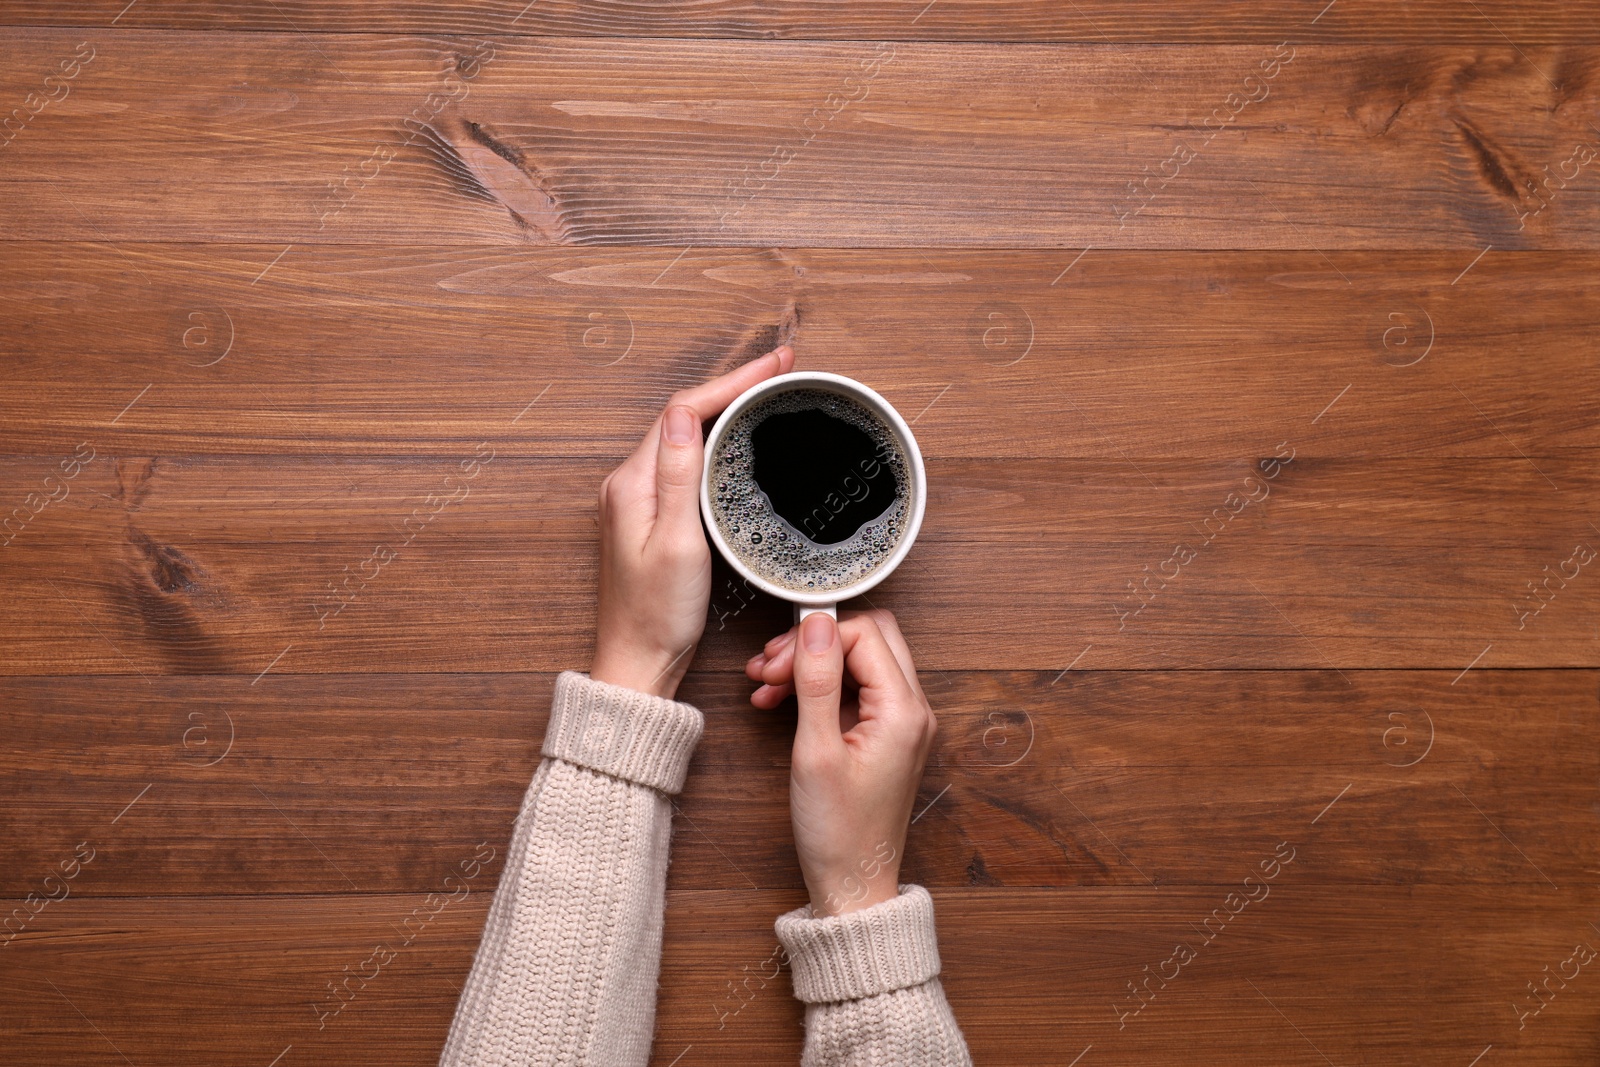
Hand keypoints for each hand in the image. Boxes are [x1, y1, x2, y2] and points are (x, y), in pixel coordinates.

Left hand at [589, 344, 795, 698]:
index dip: (732, 381)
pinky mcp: (653, 515)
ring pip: (688, 435)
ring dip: (726, 407)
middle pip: (686, 415)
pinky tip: (740, 437)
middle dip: (734, 385)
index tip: (774, 365)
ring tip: (768, 389)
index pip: (685, 410)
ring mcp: (641, 499)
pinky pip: (687, 461)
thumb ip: (679, 476)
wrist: (639, 663)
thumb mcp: (675, 544)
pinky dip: (718, 439)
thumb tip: (684, 414)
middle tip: (781, 368)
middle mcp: (631, 484)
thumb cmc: (658, 616)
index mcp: (633, 484)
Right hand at [745, 609, 936, 915]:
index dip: (815, 640)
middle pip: (868, 638)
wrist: (852, 884)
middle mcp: (913, 710)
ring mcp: (902, 722)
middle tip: (770, 666)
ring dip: (811, 665)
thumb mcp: (816, 751)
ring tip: (765, 684)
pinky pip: (855, 690)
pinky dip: (819, 688)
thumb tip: (816, 624)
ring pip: (859, 662)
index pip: (863, 634)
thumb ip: (818, 682)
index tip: (776, 663)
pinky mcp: (886, 735)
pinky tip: (780, 701)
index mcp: (903, 711)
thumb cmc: (837, 831)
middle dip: (814, 644)